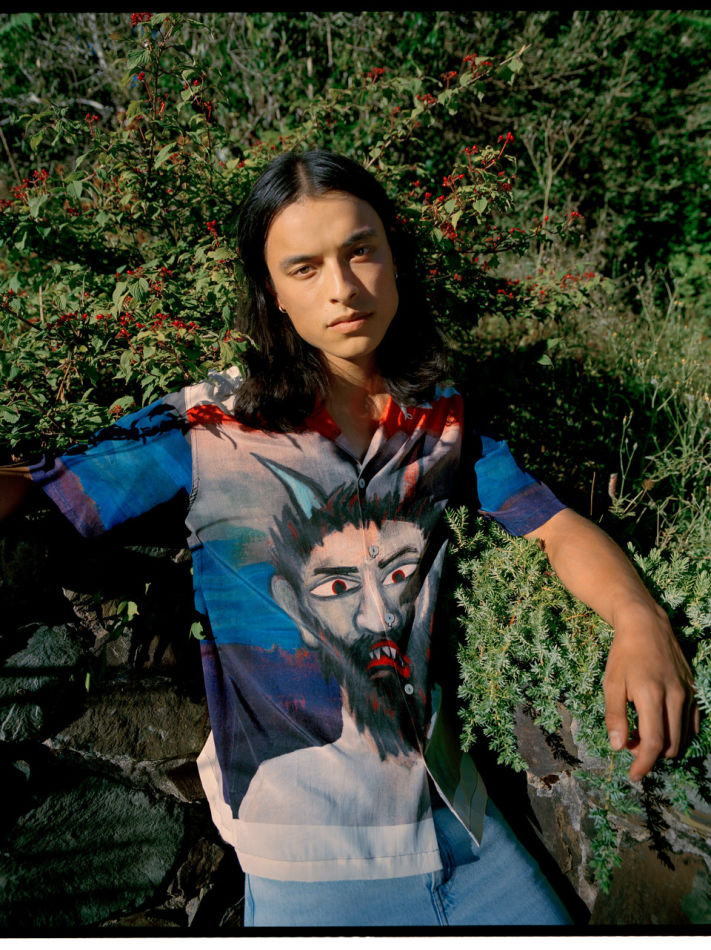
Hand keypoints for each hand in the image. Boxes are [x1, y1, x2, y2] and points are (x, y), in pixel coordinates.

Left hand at [603, 601, 698, 780]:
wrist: (646, 626)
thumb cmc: (623, 654)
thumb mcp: (611, 683)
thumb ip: (615, 716)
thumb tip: (617, 747)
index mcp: (652, 696)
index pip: (654, 742)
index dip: (644, 763)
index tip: (633, 775)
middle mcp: (675, 697)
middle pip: (671, 744)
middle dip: (651, 755)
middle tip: (629, 745)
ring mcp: (687, 694)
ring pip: (682, 736)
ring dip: (663, 745)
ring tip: (639, 733)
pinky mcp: (692, 691)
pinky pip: (690, 723)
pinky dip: (676, 733)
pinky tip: (658, 725)